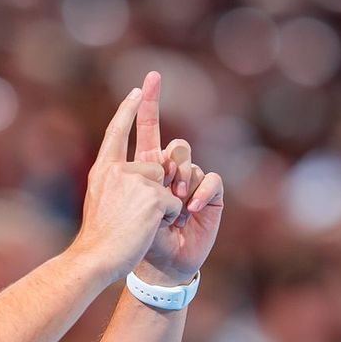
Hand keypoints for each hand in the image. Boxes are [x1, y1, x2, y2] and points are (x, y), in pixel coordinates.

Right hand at [71, 83, 185, 284]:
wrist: (95, 259)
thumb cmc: (98, 240)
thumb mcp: (100, 202)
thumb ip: (116, 183)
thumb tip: (142, 173)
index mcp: (104, 170)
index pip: (118, 132)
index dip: (129, 110)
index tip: (140, 89)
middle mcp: (119, 169)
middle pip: (156, 165)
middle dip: (159, 188)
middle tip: (135, 214)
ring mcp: (137, 180)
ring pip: (167, 185)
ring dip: (163, 206)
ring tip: (140, 225)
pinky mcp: (154, 196)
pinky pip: (175, 203)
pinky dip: (169, 219)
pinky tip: (149, 230)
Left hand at [130, 72, 224, 286]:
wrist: (161, 264)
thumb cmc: (140, 238)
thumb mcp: (130, 204)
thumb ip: (137, 177)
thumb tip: (163, 158)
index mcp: (145, 166)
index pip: (145, 127)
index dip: (147, 103)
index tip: (150, 77)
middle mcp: (170, 170)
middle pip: (173, 143)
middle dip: (169, 160)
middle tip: (162, 186)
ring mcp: (190, 182)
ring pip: (189, 162)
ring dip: (180, 183)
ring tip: (173, 206)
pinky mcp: (210, 196)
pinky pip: (209, 178)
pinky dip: (199, 192)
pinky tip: (190, 208)